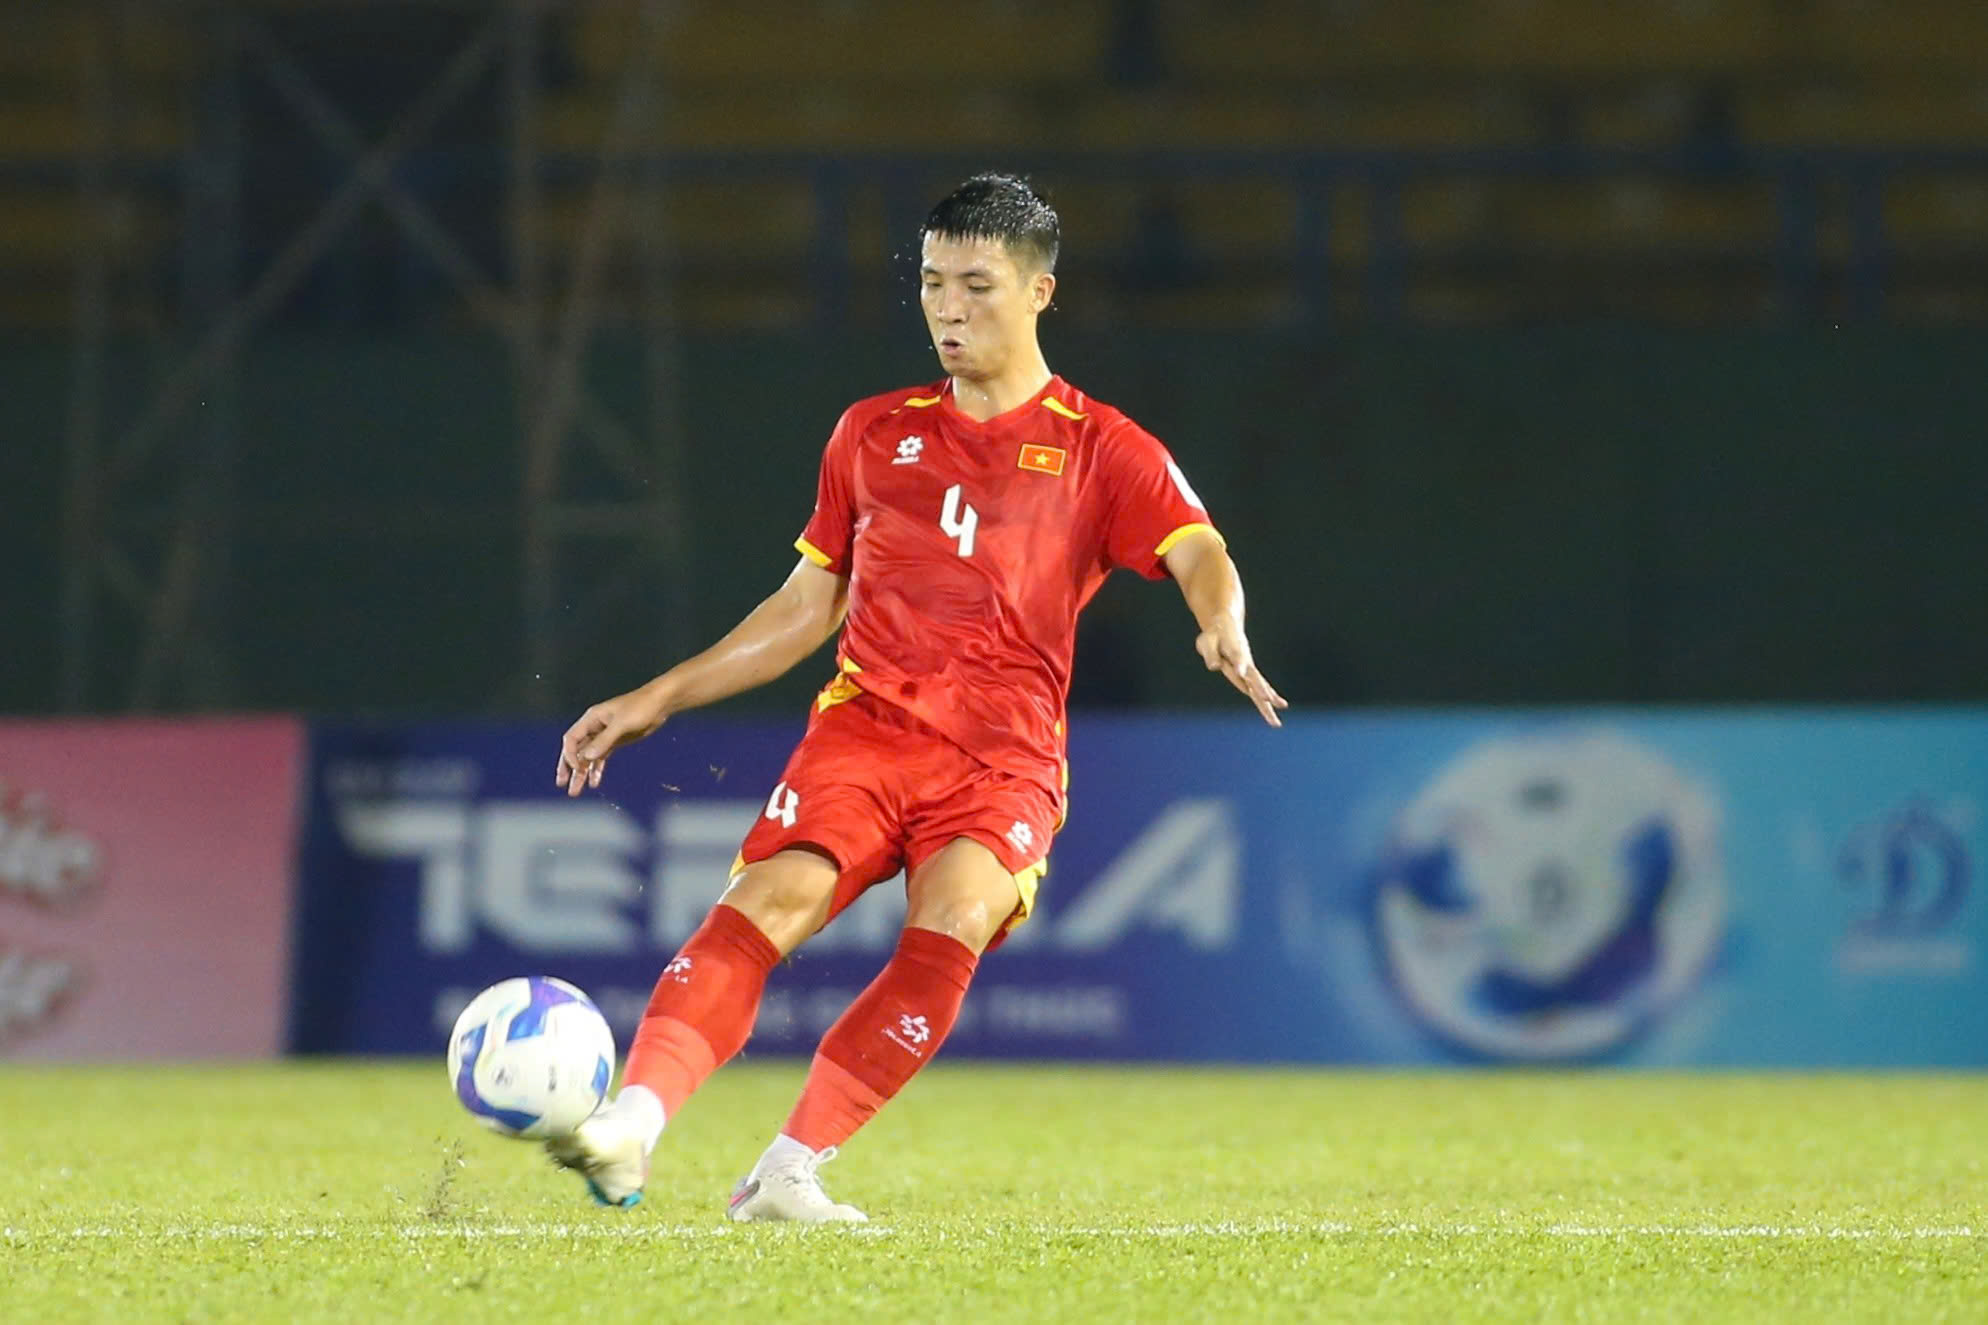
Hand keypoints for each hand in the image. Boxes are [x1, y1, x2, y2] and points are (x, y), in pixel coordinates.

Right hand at [555, 681, 671, 795]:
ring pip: (588, 757)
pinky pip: (601, 758)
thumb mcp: (622, 724)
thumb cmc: (640, 707)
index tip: (577, 769)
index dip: (570, 755)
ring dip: (581, 773)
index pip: (572, 739)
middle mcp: (594, 728)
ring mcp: (604, 736)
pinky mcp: (615, 742)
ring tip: (575, 791)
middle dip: (569, 767)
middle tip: (562, 784)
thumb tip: (587, 757)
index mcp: (591, 719)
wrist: (659, 704)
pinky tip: (594, 782)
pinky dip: (596, 769)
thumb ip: (604, 740)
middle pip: (576, 749)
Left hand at [1195, 620, 1287, 727]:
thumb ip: (1210, 653)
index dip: (1239, 666)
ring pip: (1260, 684)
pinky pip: (1260, 685)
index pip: (1237, 660)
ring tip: (1283, 705)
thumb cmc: (1214, 635)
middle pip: (1254, 677)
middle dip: (1260, 689)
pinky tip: (1279, 704)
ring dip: (1270, 695)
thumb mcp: (1207, 641)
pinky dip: (1270, 694)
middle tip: (1268, 699)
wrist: (1226, 626)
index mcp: (1234, 651)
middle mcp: (1245, 661)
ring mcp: (1249, 667)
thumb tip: (1214, 667)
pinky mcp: (1250, 672)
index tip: (1241, 673)